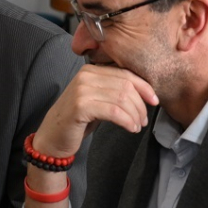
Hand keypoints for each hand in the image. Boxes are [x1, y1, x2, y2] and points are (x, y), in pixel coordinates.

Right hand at [33, 64, 158, 158]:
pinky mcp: (80, 106)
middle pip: (126, 85)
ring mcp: (82, 90)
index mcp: (90, 70)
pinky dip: (126, 120)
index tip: (154, 101)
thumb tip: (145, 92)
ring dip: (135, 114)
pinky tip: (130, 128)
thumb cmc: (77, 120)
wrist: (53, 136)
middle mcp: (85, 76)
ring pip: (122, 98)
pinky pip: (114, 111)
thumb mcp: (97, 99)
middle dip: (140, 105)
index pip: (125, 73)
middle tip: (143, 119)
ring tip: (136, 125)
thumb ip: (114, 90)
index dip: (144, 87)